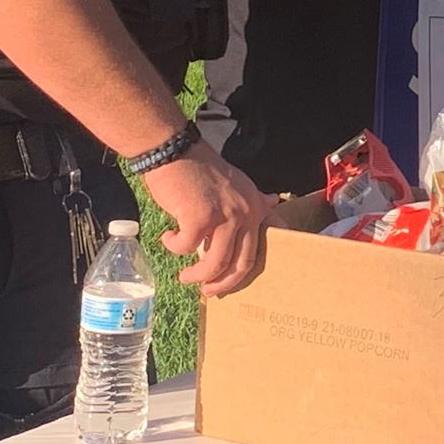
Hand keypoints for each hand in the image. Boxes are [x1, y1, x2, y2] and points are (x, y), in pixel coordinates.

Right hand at [142, 143, 273, 296]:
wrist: (175, 151)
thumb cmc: (201, 169)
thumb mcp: (237, 183)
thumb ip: (253, 200)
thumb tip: (274, 202)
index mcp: (256, 206)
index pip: (269, 243)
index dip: (256, 269)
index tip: (239, 283)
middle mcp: (246, 212)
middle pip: (243, 263)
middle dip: (225, 283)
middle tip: (209, 291)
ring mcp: (225, 216)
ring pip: (216, 263)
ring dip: (197, 276)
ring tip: (185, 277)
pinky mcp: (200, 218)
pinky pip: (187, 248)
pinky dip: (175, 247)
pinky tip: (169, 238)